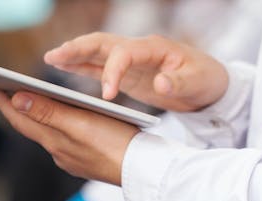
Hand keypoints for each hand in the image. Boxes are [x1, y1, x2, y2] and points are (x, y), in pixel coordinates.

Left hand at [0, 89, 138, 184]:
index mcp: (55, 141)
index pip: (20, 119)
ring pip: (49, 135)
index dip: (4, 102)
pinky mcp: (87, 162)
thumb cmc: (116, 143)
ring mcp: (73, 160)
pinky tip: (64, 122)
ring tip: (32, 102)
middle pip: (32, 127)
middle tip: (4, 89)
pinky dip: (59, 128)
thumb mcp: (81, 122)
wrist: (142, 172)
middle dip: (17, 108)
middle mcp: (59, 152)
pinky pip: (66, 142)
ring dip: (39, 118)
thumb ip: (48, 112)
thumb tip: (15, 100)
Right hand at [44, 32, 228, 111]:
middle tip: (53, 58)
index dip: (112, 72)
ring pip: (97, 51)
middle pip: (102, 42)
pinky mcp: (128, 72)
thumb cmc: (206, 79)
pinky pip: (100, 64)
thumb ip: (178, 82)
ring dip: (74, 54)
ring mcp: (131, 59)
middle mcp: (138, 49)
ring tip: (50, 60)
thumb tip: (161, 83)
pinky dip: (81, 65)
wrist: (211, 84)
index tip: (107, 96)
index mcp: (154, 48)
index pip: (124, 53)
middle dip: (77, 49)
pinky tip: (63, 67)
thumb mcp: (197, 82)